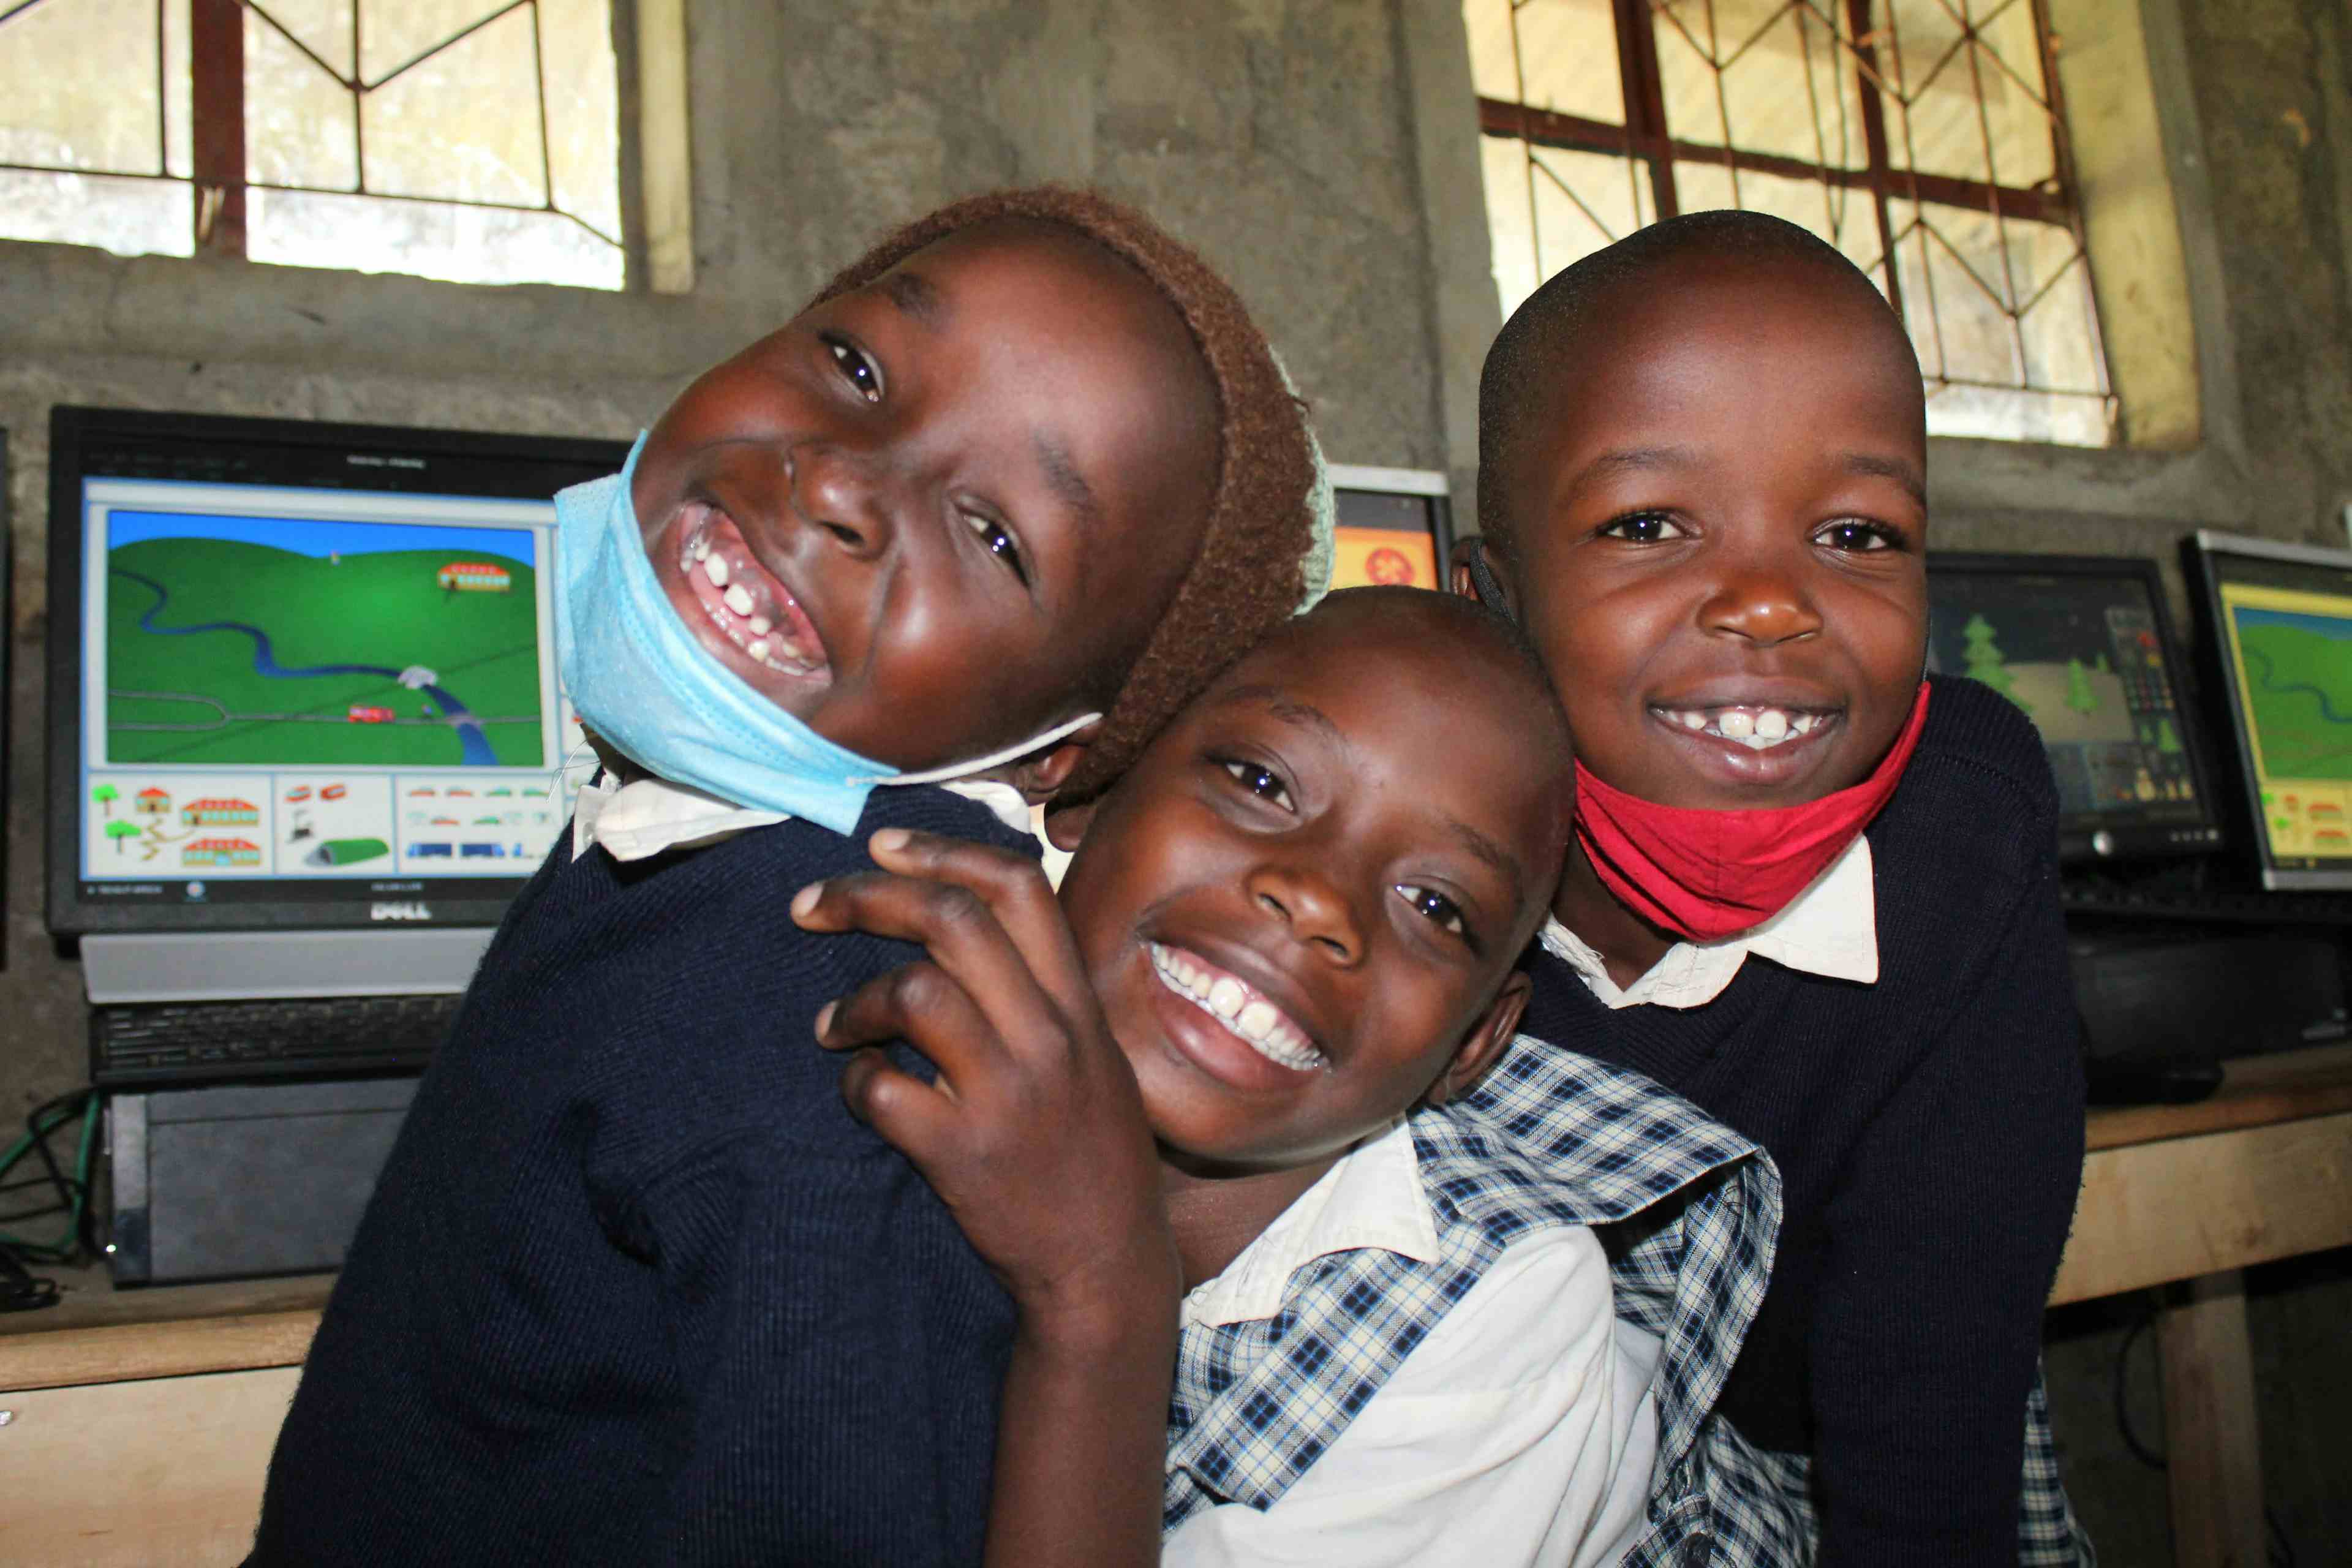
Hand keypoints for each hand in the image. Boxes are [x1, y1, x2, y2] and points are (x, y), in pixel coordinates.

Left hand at [791, 829, 1178, 1330]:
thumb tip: (965, 922)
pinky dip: (856, 1082)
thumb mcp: (1095, 1056)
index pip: (1017, 886)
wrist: (1105, 1264)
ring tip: (834, 1026)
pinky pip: (883, 1090)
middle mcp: (1049, 1035)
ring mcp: (1008, 1093)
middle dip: (867, 897)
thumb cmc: (1093, 1155)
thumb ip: (1043, 992)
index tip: (882, 846)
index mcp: (1078, 1003)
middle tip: (811, 905)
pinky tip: (861, 1091)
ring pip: (914, 993)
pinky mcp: (963, 1153)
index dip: (941, 851)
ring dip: (854, 1000)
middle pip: (952, 920)